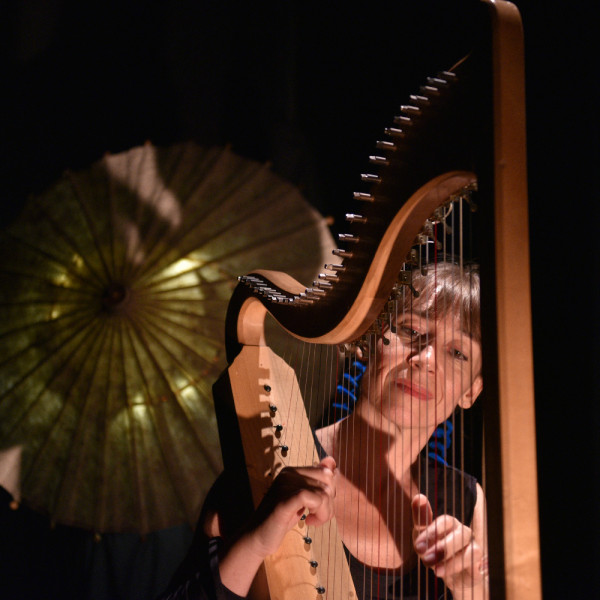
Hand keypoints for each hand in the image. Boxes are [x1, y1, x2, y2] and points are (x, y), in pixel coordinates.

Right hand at [219, 457, 336, 595]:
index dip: (330, 492)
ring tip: (313, 521)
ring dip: (325, 512)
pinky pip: (311, 498)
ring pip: (323, 493)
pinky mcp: (284, 501)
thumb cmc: (282, 518)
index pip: (326, 473)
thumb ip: (316, 480)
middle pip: (327, 482)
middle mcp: (288, 474)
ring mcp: (284, 486)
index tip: (321, 507)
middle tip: (318, 517)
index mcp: (292, 470)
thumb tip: (332, 460)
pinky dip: (318, 513)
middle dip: (330, 503)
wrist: (257, 537)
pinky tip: (308, 522)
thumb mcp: (302, 498)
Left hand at [412, 493, 486, 598]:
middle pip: (461, 534)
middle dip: (444, 547)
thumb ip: (421, 518)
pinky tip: (444, 574)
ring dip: (453, 562)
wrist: (443, 572)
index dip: (432, 532)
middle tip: (426, 558)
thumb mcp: (422, 535)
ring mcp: (473, 549)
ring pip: (472, 551)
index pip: (446, 521)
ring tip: (435, 570)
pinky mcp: (477, 567)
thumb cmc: (431, 548)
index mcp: (450, 523)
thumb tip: (419, 496)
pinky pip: (475, 567)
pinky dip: (460, 570)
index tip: (418, 546)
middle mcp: (464, 533)